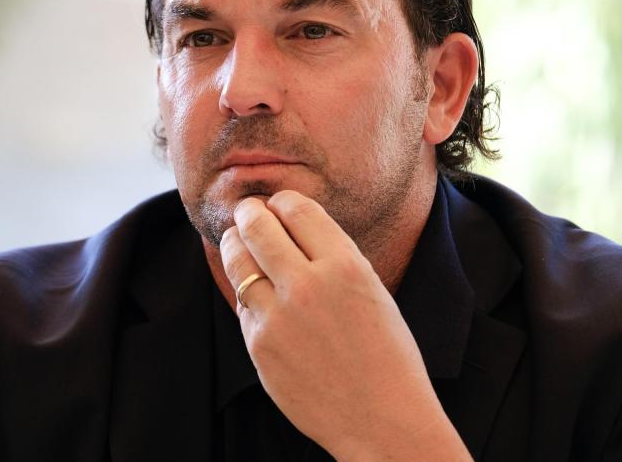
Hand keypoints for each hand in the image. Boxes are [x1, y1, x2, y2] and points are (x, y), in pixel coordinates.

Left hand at [220, 191, 471, 460]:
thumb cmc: (387, 356)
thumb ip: (333, 258)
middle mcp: (308, 285)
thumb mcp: (372, 291)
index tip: (278, 204)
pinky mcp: (258, 345)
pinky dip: (246, 293)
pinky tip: (254, 292)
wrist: (381, 419)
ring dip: (234, 243)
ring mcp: (278, 316)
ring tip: (236, 240)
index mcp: (345, 266)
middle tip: (246, 210)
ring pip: (237, 260)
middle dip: (249, 212)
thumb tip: (292, 227)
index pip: (297, 208)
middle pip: (258, 225)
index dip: (282, 201)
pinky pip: (242, 305)